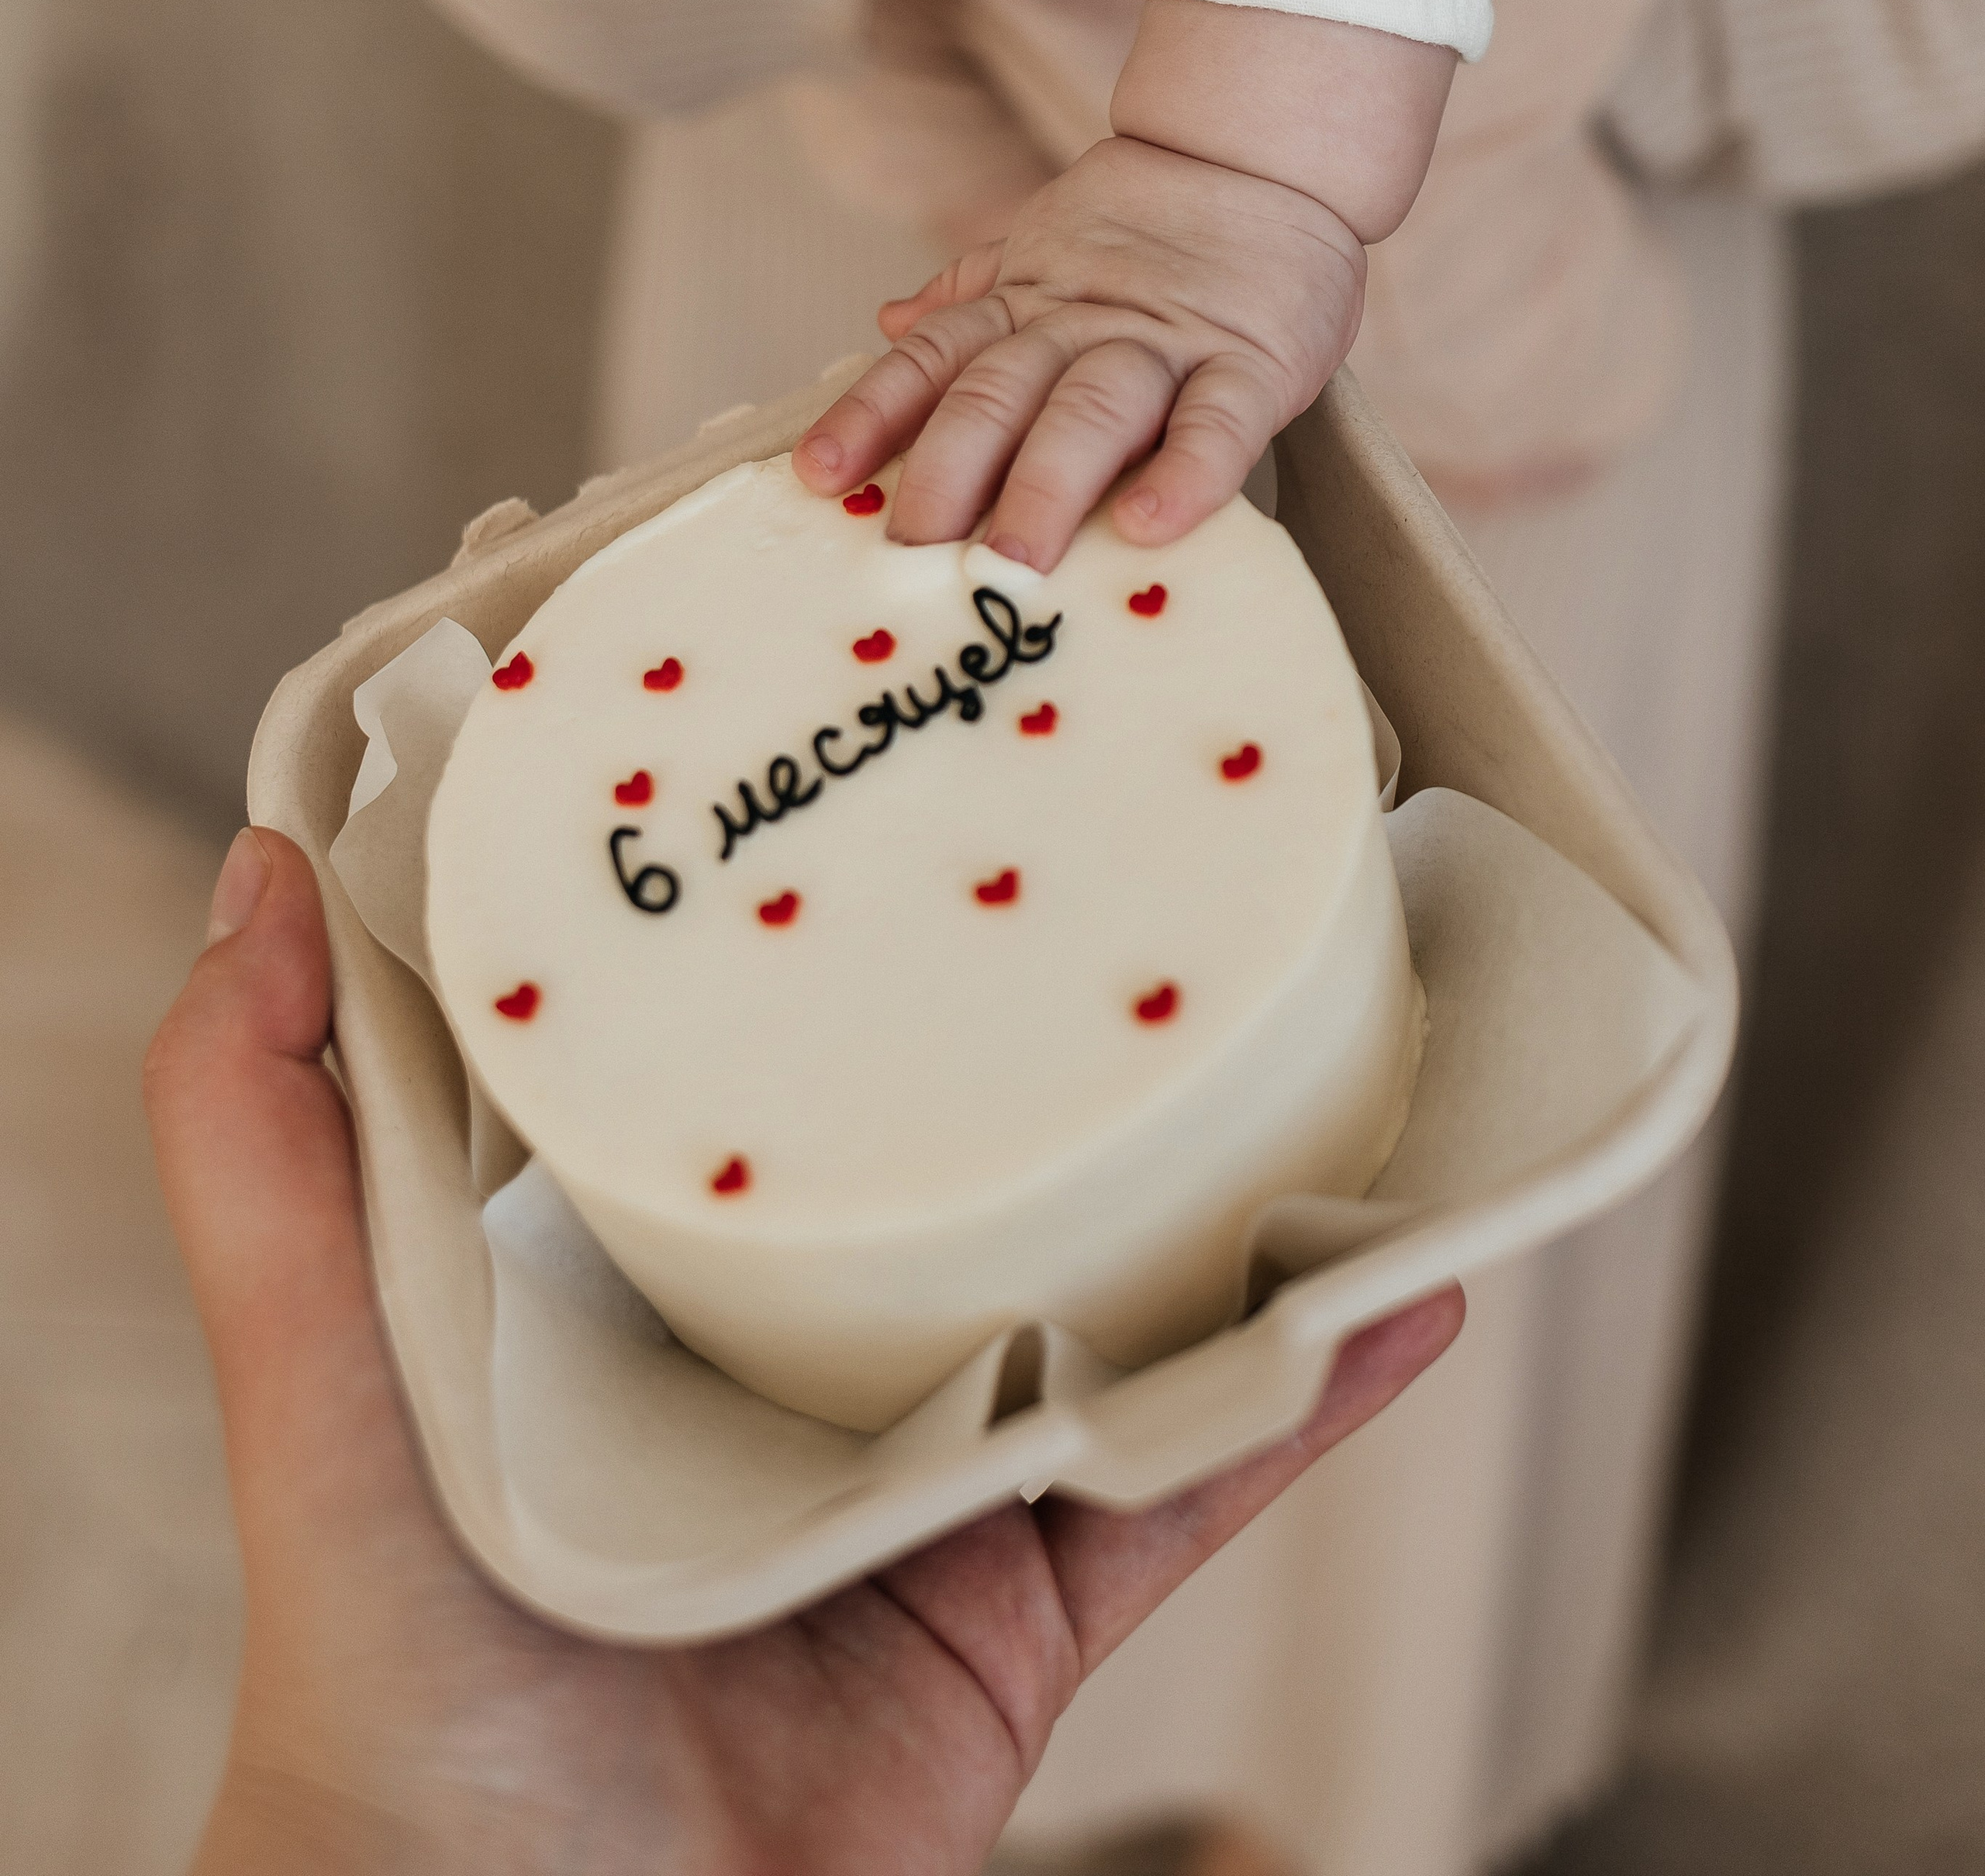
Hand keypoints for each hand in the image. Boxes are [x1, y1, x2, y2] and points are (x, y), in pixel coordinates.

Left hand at [149, 829, 1459, 1875]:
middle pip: (953, 1140)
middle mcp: (791, 1339)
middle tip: (1150, 845)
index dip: (816, 907)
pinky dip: (1307, 1390)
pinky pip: (1198, 1475)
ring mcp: (922, 1463)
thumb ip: (259, 1139)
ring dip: (1219, 1174)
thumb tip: (258, 873)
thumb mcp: (316, 1360)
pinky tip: (1408, 1286)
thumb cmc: (392, 1673)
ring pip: (1105, 1285)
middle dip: (1052, 1014)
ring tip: (1320, 1017)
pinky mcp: (1026, 1599)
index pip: (745, 1043)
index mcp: (638, 1260)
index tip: (896, 747)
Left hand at [797, 3, 1455, 571]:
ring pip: (1091, 411)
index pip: (931, 359)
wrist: (1261, 153)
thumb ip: (970, 292)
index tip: (820, 479)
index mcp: (1024, 302)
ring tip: (1012, 563)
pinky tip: (1152, 526)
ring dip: (1046, 486)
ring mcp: (1166, 344)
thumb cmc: (1148, 227)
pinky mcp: (1253, 364)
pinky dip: (1185, 474)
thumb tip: (886, 322)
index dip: (871, 416)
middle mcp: (1080, 324)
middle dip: (947, 474)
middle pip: (997, 396)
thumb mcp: (1043, 248)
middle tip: (911, 557)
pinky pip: (1216, 423)